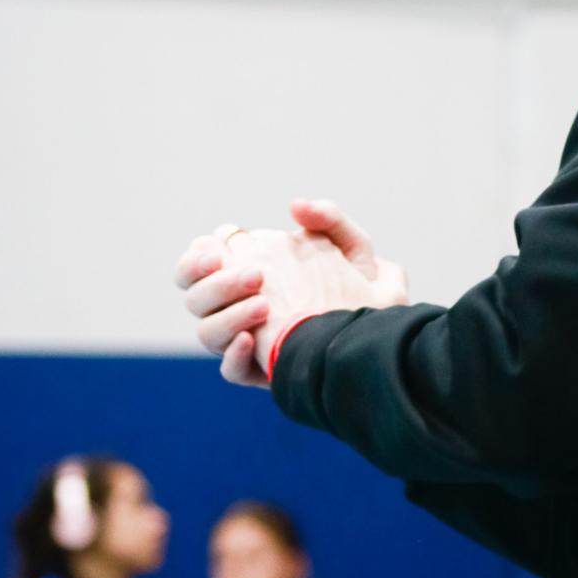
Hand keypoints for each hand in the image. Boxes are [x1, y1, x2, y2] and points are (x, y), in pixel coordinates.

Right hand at [175, 202, 407, 387]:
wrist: (381, 339)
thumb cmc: (365, 291)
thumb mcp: (354, 249)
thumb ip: (328, 218)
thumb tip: (294, 205)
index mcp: (250, 272)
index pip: (201, 262)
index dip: (199, 256)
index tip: (220, 250)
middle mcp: (238, 307)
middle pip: (195, 296)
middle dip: (215, 283)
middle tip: (255, 275)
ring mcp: (247, 340)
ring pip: (207, 332)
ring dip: (228, 315)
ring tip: (265, 305)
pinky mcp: (262, 372)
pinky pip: (231, 371)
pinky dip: (233, 355)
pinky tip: (250, 340)